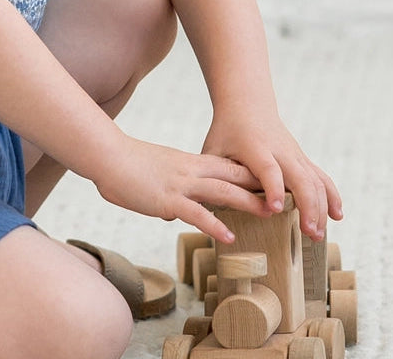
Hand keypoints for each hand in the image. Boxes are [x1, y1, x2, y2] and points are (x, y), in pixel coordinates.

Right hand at [95, 134, 273, 243]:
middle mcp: (189, 170)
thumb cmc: (125, 165)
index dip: (252, 174)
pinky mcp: (167, 198)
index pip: (228, 166)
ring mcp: (180, 184)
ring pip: (222, 191)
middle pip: (233, 176)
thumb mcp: (156, 174)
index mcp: (188, 163)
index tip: (274, 183)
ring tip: (269, 215)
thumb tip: (175, 212)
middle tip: (285, 197)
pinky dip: (215, 224)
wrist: (106, 155)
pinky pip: (196, 212)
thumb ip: (170, 191)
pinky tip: (228, 237)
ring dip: (248, 202)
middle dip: (260, 186)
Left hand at [202, 111, 343, 240]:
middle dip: (308, 206)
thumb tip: (204, 204)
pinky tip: (337, 215)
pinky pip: (321, 177)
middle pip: (300, 177)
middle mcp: (280, 151)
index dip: (273, 188)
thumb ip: (212, 175)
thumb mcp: (214, 149)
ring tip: (317, 234)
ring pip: (315, 180)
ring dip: (321, 207)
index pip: (268, 169)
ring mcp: (294, 154)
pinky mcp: (302, 159)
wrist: (247, 105)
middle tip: (308, 233)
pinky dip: (332, 195)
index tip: (276, 209)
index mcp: (255, 148)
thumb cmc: (227, 131)